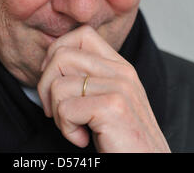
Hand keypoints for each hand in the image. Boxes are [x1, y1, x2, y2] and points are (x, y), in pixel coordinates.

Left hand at [37, 25, 170, 152]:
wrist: (147, 165)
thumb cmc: (123, 138)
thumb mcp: (108, 98)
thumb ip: (90, 77)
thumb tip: (51, 64)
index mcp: (120, 65)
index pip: (82, 34)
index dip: (58, 52)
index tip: (55, 79)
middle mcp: (121, 71)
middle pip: (61, 55)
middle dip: (46, 86)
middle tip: (57, 111)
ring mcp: (119, 87)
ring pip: (58, 84)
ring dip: (57, 113)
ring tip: (75, 127)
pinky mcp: (112, 107)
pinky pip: (65, 109)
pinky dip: (66, 130)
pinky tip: (82, 139)